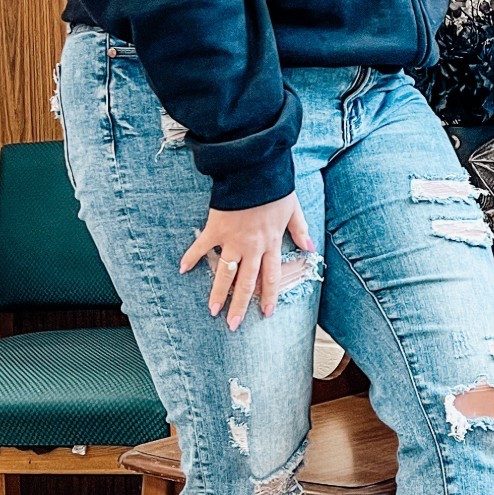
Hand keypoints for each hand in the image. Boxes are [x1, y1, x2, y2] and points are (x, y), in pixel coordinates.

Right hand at [180, 194, 314, 328]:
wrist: (254, 170)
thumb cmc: (274, 187)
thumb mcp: (293, 209)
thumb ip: (300, 230)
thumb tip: (310, 248)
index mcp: (270, 243)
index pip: (271, 277)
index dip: (268, 297)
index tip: (265, 313)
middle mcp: (252, 247)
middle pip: (246, 282)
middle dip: (240, 305)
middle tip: (233, 324)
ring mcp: (233, 239)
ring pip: (225, 272)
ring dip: (218, 293)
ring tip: (212, 310)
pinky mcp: (216, 228)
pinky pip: (202, 246)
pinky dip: (192, 257)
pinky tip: (183, 269)